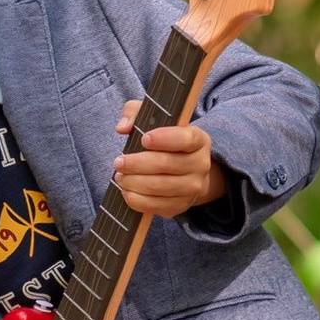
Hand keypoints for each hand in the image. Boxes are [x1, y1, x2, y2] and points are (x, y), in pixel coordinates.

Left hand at [113, 100, 228, 217]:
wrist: (186, 172)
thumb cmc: (165, 142)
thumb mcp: (154, 120)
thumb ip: (136, 113)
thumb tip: (122, 127)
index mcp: (198, 140)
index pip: (185, 139)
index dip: (163, 139)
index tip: (143, 138)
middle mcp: (201, 165)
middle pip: (166, 164)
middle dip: (137, 164)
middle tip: (118, 162)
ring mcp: (193, 188)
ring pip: (159, 187)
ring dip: (133, 182)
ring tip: (120, 176)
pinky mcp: (181, 206)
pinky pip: (155, 206)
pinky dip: (136, 199)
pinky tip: (126, 191)